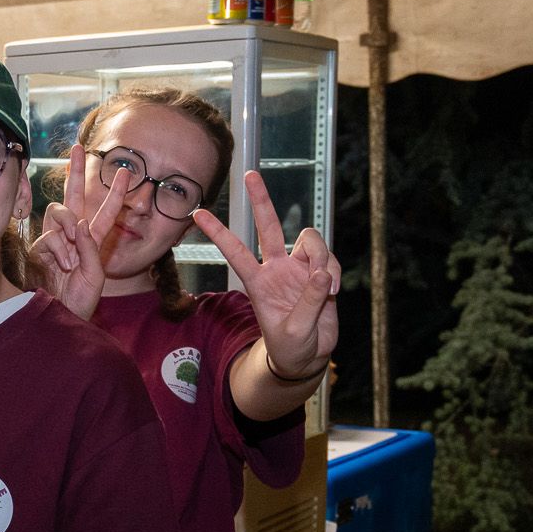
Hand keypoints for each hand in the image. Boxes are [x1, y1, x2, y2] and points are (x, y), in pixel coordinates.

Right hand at [29, 169, 129, 320]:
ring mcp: (55, 241)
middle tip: (78, 148)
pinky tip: (61, 265)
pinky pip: (50, 236)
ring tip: (71, 253)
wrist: (60, 318)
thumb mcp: (95, 276)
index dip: (114, 191)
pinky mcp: (39, 249)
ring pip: (59, 213)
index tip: (122, 170)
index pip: (105, 211)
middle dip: (77, 171)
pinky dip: (58, 249)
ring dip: (68, 229)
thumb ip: (90, 248)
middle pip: (75, 196)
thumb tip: (79, 223)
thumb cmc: (80, 302)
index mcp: (93, 241)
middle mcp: (74, 236)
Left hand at [194, 170, 339, 376]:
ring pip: (309, 240)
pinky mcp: (321, 272)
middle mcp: (276, 268)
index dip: (218, 232)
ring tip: (328, 286)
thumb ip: (309, 302)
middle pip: (267, 227)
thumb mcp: (294, 331)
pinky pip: (329, 258)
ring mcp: (299, 268)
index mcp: (258, 283)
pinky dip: (335, 270)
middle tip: (250, 174)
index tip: (198, 213)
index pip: (235, 251)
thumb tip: (323, 273)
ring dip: (321, 255)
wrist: (308, 357)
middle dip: (260, 200)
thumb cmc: (291, 347)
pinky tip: (335, 290)